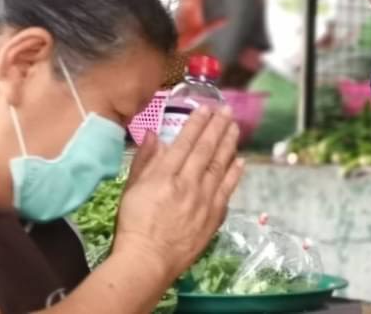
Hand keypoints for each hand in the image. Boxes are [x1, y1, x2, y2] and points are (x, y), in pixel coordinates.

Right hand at [113, 107, 243, 284]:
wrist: (147, 262)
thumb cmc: (133, 225)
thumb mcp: (130, 190)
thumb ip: (144, 161)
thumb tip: (155, 134)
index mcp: (164, 177)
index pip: (185, 143)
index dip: (197, 123)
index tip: (206, 108)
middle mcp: (188, 184)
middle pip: (206, 150)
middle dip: (218, 127)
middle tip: (227, 110)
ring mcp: (204, 200)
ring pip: (220, 165)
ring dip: (229, 144)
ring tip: (235, 127)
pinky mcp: (214, 216)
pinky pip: (228, 189)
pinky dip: (235, 173)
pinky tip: (240, 161)